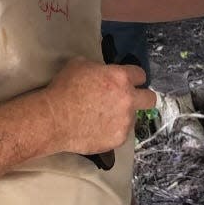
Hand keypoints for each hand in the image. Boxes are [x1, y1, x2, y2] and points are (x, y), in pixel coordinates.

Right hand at [40, 56, 155, 154]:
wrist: (53, 118)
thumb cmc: (64, 88)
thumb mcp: (80, 65)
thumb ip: (99, 68)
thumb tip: (102, 73)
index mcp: (121, 78)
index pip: (141, 75)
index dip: (133, 77)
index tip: (128, 81)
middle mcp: (128, 100)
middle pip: (150, 99)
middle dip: (142, 97)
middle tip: (128, 100)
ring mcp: (125, 122)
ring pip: (133, 118)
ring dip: (123, 116)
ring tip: (103, 117)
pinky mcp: (118, 139)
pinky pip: (120, 133)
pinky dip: (112, 131)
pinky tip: (97, 129)